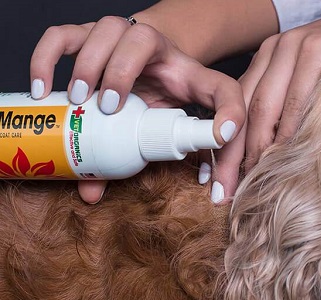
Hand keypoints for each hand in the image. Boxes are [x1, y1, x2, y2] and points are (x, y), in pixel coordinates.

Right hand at [30, 16, 245, 203]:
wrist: (147, 64)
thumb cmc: (169, 95)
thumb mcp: (184, 122)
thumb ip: (194, 157)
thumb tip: (200, 196)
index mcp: (190, 71)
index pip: (221, 86)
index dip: (226, 112)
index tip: (218, 139)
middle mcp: (154, 47)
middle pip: (141, 38)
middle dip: (122, 72)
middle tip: (109, 108)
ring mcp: (118, 38)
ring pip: (103, 31)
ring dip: (88, 64)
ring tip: (78, 100)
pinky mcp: (85, 37)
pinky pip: (62, 37)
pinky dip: (46, 59)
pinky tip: (42, 92)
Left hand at [212, 0, 320, 201]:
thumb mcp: (315, 86)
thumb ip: (290, 112)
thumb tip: (270, 159)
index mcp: (268, 60)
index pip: (237, 111)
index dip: (225, 150)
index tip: (217, 183)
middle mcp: (275, 50)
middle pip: (243, 110)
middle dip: (232, 155)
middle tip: (225, 191)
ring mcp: (296, 45)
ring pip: (263, 103)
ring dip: (256, 145)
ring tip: (252, 178)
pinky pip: (298, 92)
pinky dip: (289, 124)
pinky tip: (284, 150)